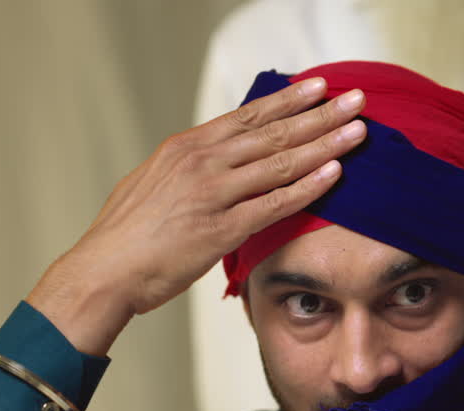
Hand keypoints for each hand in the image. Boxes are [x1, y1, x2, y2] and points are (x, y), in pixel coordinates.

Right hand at [27, 77, 367, 355]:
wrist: (105, 270)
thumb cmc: (129, 233)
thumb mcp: (156, 181)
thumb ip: (190, 167)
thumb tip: (214, 159)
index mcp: (186, 146)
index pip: (248, 115)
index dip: (288, 100)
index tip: (319, 87)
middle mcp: (202, 161)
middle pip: (274, 132)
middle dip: (320, 114)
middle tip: (355, 100)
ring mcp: (214, 193)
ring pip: (281, 162)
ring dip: (325, 144)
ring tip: (358, 131)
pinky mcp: (223, 228)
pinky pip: (276, 203)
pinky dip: (308, 186)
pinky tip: (334, 173)